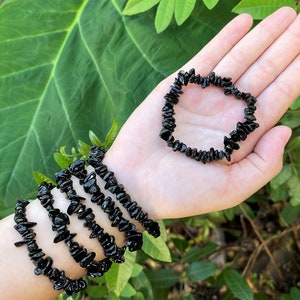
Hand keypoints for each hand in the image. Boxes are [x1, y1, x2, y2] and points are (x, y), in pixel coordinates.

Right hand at [105, 7, 299, 219]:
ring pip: (238, 60)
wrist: (136, 185)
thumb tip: (286, 130)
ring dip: (261, 37)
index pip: (276, 99)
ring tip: (284, 15)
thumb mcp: (231, 189)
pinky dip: (224, 40)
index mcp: (240, 135)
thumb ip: (264, 163)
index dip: (296, 75)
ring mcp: (202, 97)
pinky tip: (243, 22)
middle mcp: (225, 112)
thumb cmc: (181, 192)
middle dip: (284, 48)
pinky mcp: (177, 87)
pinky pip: (205, 58)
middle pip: (262, 74)